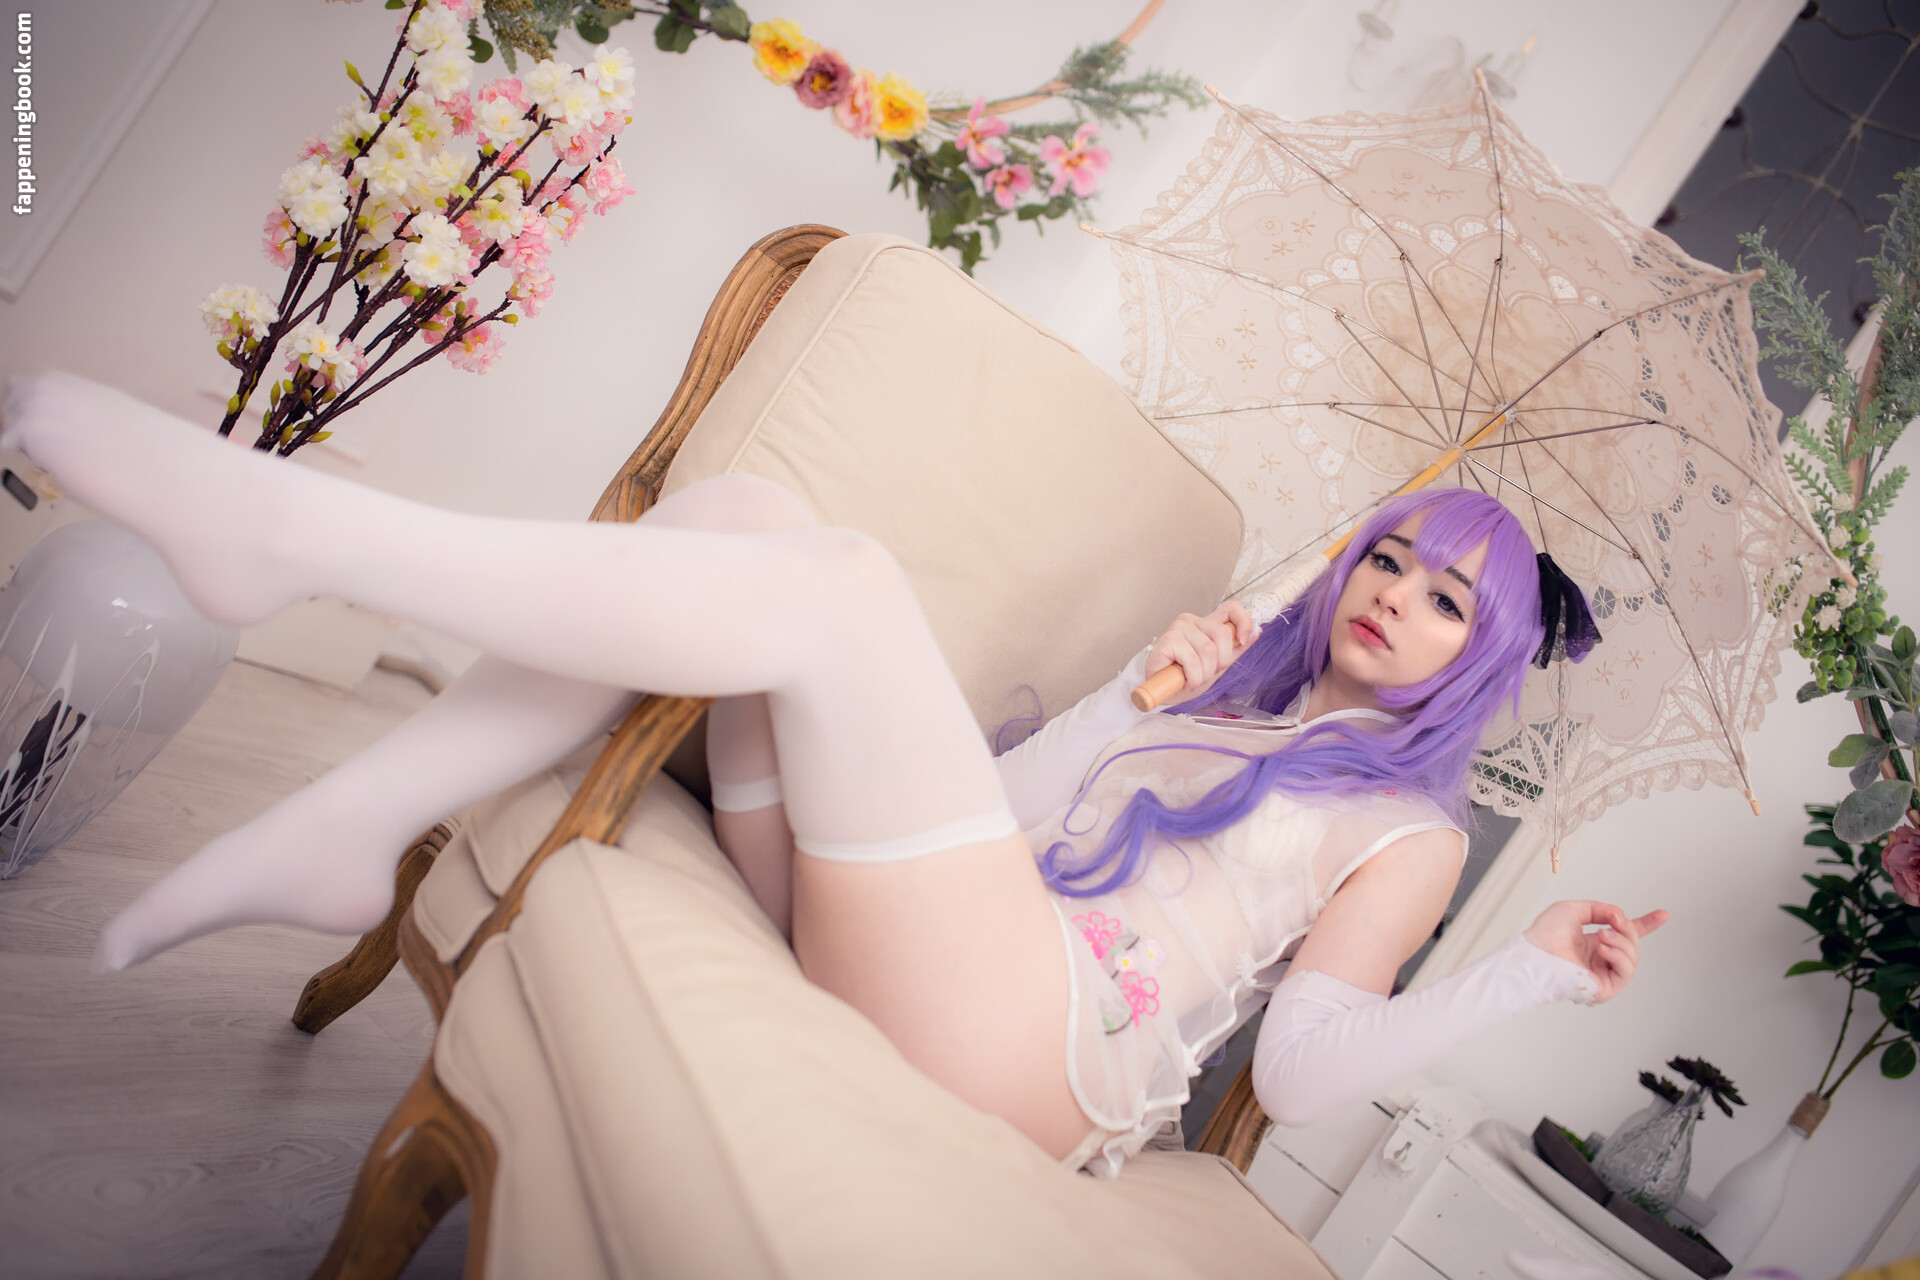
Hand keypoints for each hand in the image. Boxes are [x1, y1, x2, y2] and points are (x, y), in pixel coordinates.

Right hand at [1144, 602, 1257, 701]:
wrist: (1163, 693)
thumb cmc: (1186, 678)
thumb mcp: (1218, 665)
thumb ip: (1235, 649)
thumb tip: (1256, 633)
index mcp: (1206, 624)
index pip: (1232, 609)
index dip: (1244, 621)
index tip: (1244, 640)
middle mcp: (1191, 621)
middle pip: (1222, 635)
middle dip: (1219, 663)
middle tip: (1204, 674)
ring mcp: (1178, 628)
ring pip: (1208, 651)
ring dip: (1203, 674)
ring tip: (1191, 680)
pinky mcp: (1167, 640)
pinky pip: (1192, 661)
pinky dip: (1192, 678)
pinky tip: (1183, 681)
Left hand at [1523, 900, 1668, 1003]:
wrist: (1537, 952)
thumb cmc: (1546, 934)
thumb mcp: (1574, 910)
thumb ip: (1599, 909)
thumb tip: (1618, 914)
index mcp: (1595, 943)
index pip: (1626, 936)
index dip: (1645, 925)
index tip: (1663, 914)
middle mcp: (1601, 960)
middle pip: (1633, 944)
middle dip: (1628, 928)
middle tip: (1615, 919)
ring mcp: (1604, 974)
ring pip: (1633, 957)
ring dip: (1621, 942)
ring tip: (1601, 936)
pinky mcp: (1605, 989)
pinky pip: (1625, 972)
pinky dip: (1618, 957)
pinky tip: (1602, 949)